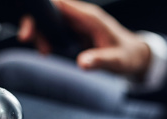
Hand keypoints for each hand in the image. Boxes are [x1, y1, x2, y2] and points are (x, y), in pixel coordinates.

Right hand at [18, 0, 150, 77]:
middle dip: (36, 23)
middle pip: (50, 11)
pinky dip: (48, 37)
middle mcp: (82, 16)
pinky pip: (56, 28)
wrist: (137, 56)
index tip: (31, 30)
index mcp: (90, 17)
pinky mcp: (77, 31)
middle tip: (29, 40)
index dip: (40, 12)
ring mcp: (79, 23)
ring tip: (44, 52)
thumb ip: (100, 61)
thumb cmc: (129, 56)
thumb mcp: (117, 61)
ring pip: (51, 20)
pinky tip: (47, 50)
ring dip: (41, 32)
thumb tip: (82, 64)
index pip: (58, 4)